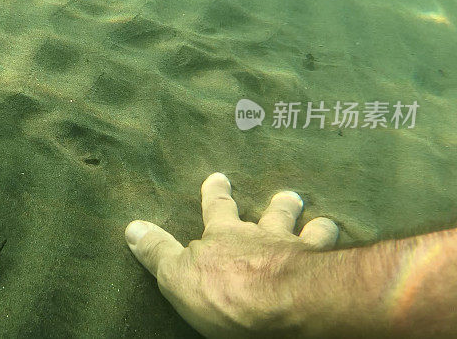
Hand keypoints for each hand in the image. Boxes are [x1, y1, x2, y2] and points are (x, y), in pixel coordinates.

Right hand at [125, 172, 338, 337]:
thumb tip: (132, 227)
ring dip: (316, 225)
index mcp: (225, 236)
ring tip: (325, 222)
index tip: (218, 178)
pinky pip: (336, 257)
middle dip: (278, 205)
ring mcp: (299, 253)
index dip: (217, 194)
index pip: (217, 209)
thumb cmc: (225, 291)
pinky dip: (341, 249)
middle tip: (288, 195)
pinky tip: (350, 252)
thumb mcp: (176, 275)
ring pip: (311, 231)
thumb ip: (158, 252)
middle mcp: (264, 238)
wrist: (281, 303)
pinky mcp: (325, 274)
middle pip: (274, 215)